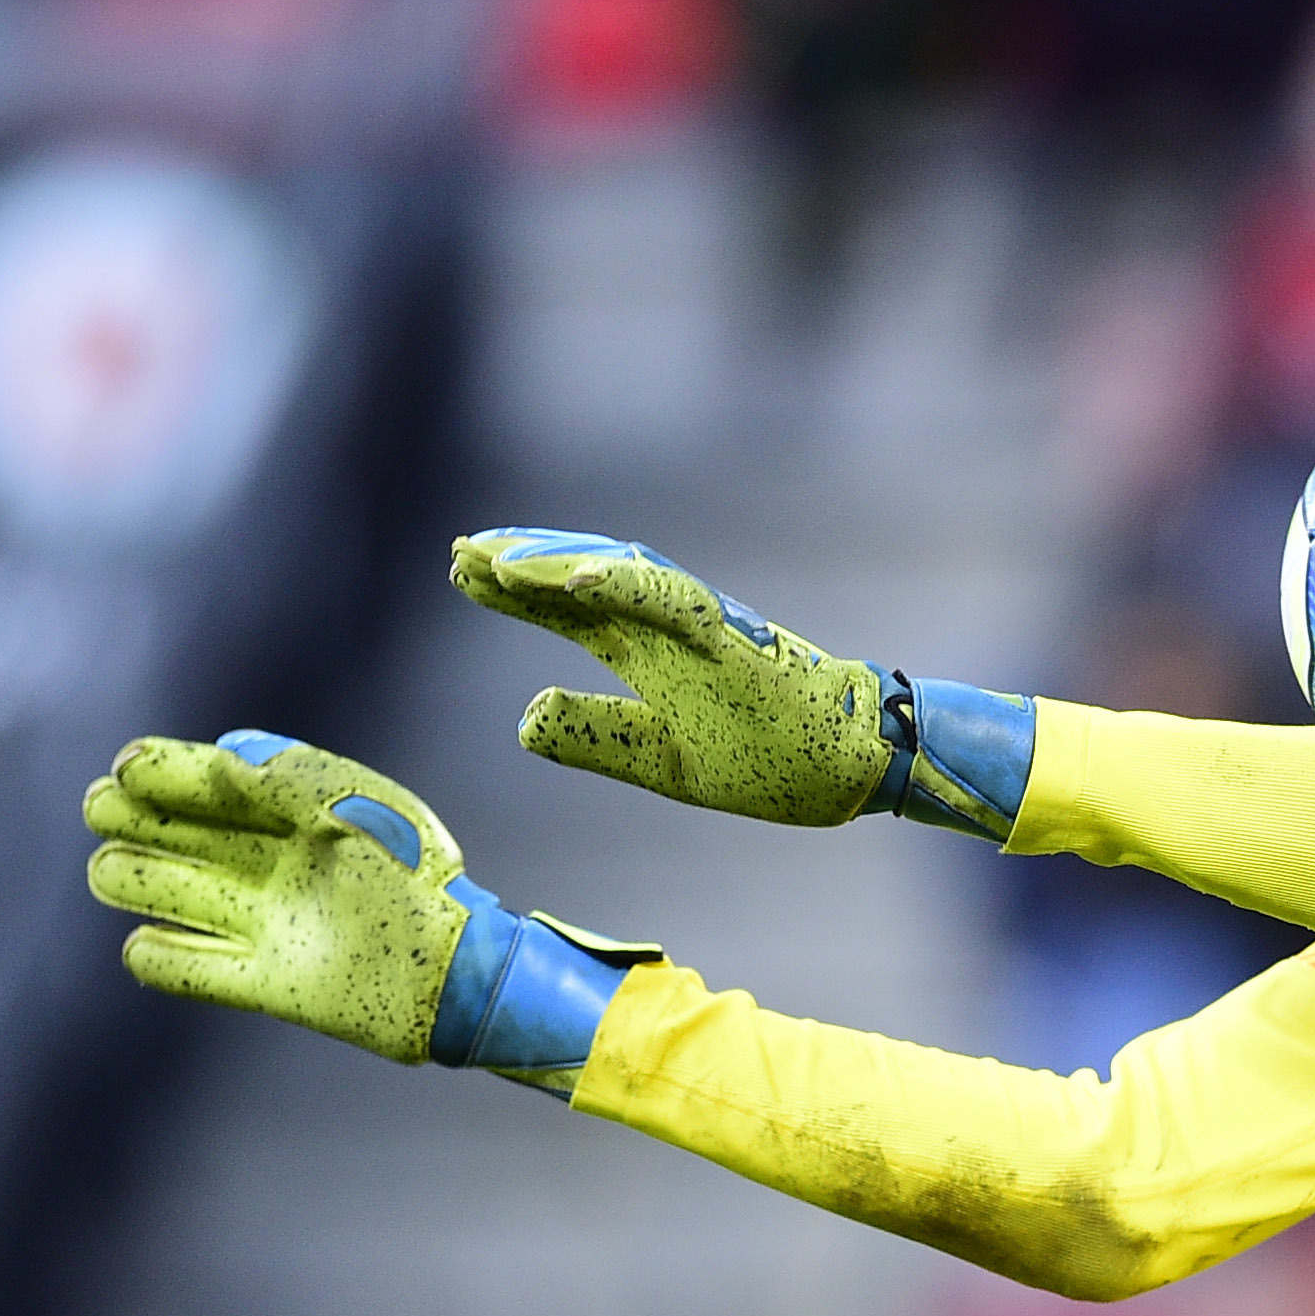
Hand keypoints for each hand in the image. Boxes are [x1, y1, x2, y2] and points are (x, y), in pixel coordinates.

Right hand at [85, 729, 658, 1076]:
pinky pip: (194, 971)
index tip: (130, 765)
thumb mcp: (356, 809)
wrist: (454, 968)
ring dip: (136, 879)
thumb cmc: (413, 875)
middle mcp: (275, 865)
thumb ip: (290, 777)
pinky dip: (163, 959)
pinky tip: (143, 943)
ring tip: (107, 867)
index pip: (217, 784)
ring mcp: (267, 923)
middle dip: (137, 818)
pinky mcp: (266, 984)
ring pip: (178, 895)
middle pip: (183, 835)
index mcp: (299, 815)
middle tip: (101, 807)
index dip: (169, 770)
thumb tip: (224, 752)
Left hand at [450, 528, 898, 825]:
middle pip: (585, 580)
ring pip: (624, 576)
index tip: (461, 572)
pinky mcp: (736, 640)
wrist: (853, 763)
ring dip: (563, 564)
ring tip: (503, 561)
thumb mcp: (662, 761)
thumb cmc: (770, 758)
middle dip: (524, 563)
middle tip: (461, 552)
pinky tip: (576, 582)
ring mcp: (704, 627)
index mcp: (652, 654)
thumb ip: (597, 736)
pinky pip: (676, 603)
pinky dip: (628, 585)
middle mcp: (670, 627)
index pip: (571, 612)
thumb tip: (522, 717)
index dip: (517, 593)